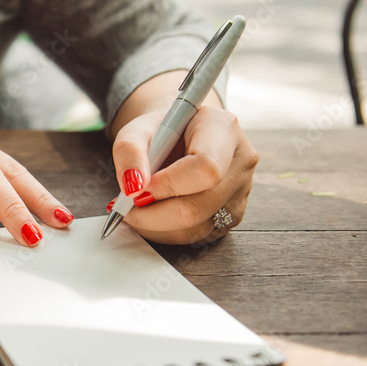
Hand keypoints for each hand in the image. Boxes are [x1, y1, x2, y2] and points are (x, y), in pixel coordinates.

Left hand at [109, 106, 257, 244]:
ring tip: (135, 210)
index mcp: (222, 128)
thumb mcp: (136, 130)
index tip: (137, 189)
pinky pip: (197, 236)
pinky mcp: (232, 215)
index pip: (205, 167)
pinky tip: (152, 217)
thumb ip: (129, 151)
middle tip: (126, 207)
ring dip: (155, 227)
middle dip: (153, 214)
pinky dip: (165, 232)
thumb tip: (134, 188)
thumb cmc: (160, 132)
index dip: (167, 185)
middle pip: (199, 206)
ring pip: (196, 228)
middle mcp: (240, 161)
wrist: (180, 138)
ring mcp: (240, 191)